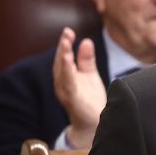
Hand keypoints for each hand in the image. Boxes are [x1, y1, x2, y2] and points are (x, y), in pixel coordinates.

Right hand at [53, 28, 107, 148]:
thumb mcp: (89, 75)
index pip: (64, 57)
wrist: (94, 123)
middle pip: (60, 63)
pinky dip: (68, 76)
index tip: (68, 31)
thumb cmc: (90, 99)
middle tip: (67, 34)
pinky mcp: (73, 101)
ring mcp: (66, 93)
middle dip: (63, 48)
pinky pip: (69, 87)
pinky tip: (71, 66)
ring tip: (66, 48)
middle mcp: (62, 83)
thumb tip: (86, 40)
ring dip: (63, 60)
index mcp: (66, 75)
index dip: (65, 44)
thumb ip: (86, 59)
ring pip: (62, 74)